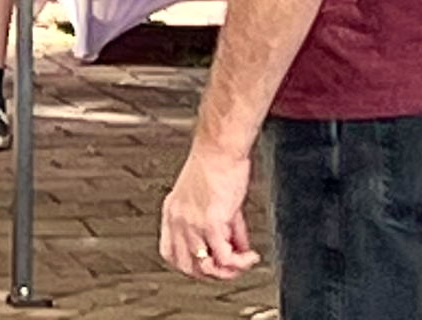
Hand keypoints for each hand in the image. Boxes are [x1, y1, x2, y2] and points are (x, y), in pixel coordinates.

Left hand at [161, 138, 257, 279]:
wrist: (220, 147)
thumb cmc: (216, 164)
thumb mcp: (212, 199)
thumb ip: (224, 226)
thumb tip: (239, 247)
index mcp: (173, 211)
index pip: (171, 253)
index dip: (191, 266)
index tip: (211, 266)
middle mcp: (178, 219)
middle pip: (187, 266)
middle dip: (212, 275)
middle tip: (231, 269)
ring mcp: (192, 222)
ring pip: (206, 267)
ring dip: (228, 272)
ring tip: (243, 263)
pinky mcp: (211, 222)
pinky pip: (225, 258)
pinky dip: (241, 263)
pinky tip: (251, 256)